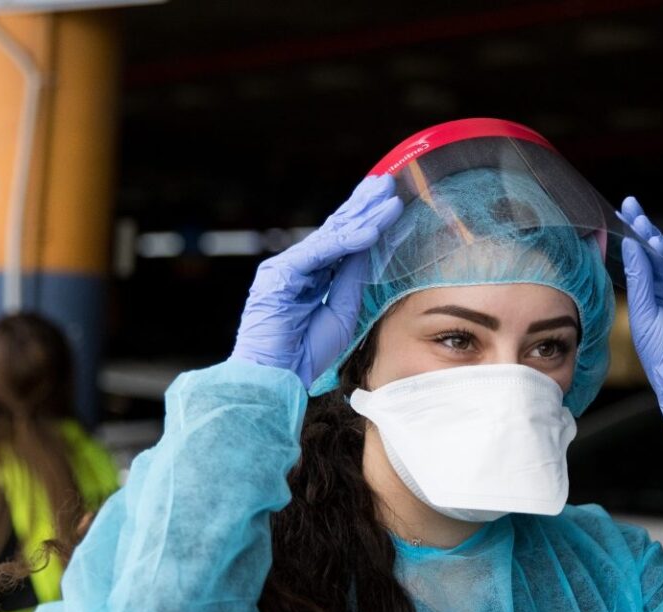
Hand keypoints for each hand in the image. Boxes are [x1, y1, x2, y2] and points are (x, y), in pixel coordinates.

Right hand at [230, 174, 402, 386]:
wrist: (274, 377)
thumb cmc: (305, 353)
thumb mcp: (341, 311)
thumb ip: (352, 280)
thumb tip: (370, 248)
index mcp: (311, 275)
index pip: (341, 241)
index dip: (364, 220)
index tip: (387, 202)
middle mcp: (297, 265)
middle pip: (335, 228)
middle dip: (362, 205)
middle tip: (387, 182)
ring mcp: (286, 267)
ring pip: (330, 235)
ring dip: (361, 215)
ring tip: (386, 197)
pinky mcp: (280, 275)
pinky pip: (320, 253)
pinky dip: (346, 242)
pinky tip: (370, 231)